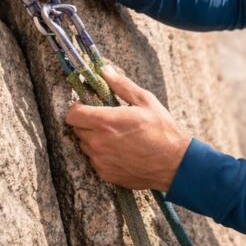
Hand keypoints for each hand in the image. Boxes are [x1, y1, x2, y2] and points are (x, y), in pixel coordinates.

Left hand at [65, 66, 191, 191]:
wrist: (174, 164)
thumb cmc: (162, 131)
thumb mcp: (145, 101)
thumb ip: (122, 85)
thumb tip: (105, 71)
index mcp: (105, 122)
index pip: (72, 114)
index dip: (77, 108)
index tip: (87, 106)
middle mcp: (98, 142)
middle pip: (76, 129)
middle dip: (87, 122)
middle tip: (105, 120)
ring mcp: (100, 160)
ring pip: (85, 145)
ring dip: (94, 138)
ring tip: (115, 136)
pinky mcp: (105, 174)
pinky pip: (94, 160)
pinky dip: (102, 154)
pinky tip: (120, 150)